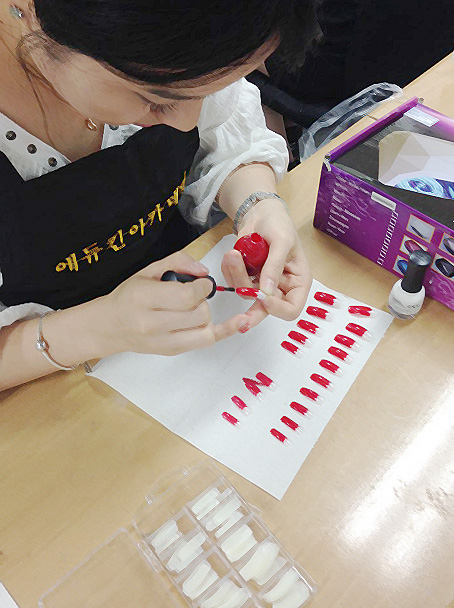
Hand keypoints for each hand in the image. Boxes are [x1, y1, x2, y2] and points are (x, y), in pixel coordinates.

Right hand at [91, 252, 247, 355]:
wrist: (110, 326)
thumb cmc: (129, 297)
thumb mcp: (149, 270)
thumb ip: (179, 262)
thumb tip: (204, 272)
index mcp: (144, 298)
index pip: (186, 296)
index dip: (202, 286)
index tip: (202, 283)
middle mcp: (152, 323)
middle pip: (198, 313)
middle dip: (202, 300)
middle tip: (191, 296)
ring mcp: (163, 342)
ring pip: (204, 327)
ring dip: (204, 314)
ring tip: (191, 309)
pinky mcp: (172, 351)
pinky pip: (206, 342)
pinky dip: (225, 331)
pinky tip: (240, 322)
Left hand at [221, 199, 311, 331]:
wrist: (261, 213)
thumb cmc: (279, 224)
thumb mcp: (282, 242)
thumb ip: (274, 267)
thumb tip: (267, 291)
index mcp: (297, 282)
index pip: (291, 309)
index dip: (278, 308)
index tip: (263, 296)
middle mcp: (280, 288)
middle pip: (266, 309)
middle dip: (252, 311)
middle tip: (241, 321)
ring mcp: (261, 284)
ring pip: (246, 293)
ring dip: (237, 275)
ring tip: (234, 254)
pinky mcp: (246, 277)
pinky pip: (233, 282)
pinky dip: (229, 270)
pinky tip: (232, 255)